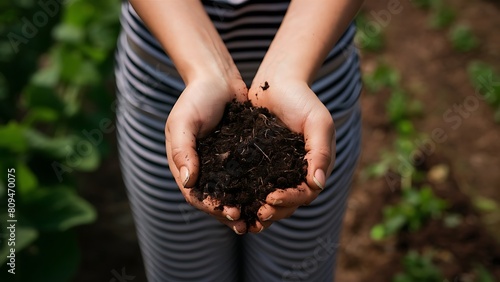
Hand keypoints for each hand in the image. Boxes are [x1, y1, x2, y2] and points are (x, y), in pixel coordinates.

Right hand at [165, 74, 248, 233]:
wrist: (217, 78)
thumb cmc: (196, 97)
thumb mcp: (183, 122)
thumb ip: (183, 150)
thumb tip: (188, 182)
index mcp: (186, 165)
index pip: (196, 196)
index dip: (213, 208)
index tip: (232, 214)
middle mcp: (204, 169)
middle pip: (215, 200)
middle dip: (230, 215)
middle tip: (249, 225)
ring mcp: (222, 164)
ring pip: (233, 194)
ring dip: (245, 209)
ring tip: (261, 220)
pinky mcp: (240, 157)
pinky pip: (247, 178)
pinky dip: (255, 191)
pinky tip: (270, 197)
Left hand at [246, 79, 335, 232]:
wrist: (278, 81)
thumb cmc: (302, 99)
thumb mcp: (318, 122)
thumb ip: (320, 152)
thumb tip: (317, 185)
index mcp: (315, 166)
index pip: (305, 193)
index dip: (290, 200)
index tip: (271, 199)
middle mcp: (297, 172)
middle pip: (288, 202)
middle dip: (274, 210)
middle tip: (257, 213)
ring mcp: (278, 169)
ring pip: (271, 198)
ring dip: (260, 209)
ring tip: (245, 215)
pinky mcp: (260, 163)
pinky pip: (255, 183)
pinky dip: (247, 195)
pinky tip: (234, 200)